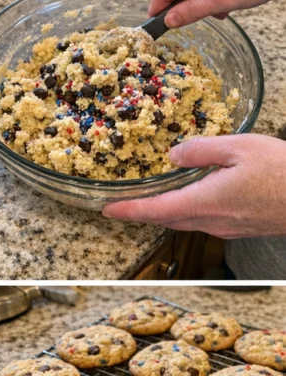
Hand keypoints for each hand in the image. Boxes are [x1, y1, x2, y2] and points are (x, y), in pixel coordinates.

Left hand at [102, 135, 285, 238]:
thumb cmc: (283, 172)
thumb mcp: (239, 147)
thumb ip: (201, 150)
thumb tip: (174, 155)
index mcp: (206, 202)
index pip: (157, 210)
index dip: (129, 210)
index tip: (108, 209)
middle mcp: (214, 221)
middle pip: (168, 219)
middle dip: (143, 212)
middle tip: (123, 203)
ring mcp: (229, 228)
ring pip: (187, 221)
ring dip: (166, 211)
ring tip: (152, 198)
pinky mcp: (242, 228)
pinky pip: (206, 220)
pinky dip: (188, 210)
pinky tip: (192, 197)